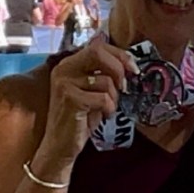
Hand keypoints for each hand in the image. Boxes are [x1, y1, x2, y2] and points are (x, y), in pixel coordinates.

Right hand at [35, 34, 138, 168]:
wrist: (60, 146)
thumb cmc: (79, 119)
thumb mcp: (90, 92)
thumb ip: (101, 74)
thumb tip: (127, 63)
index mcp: (68, 64)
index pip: (97, 46)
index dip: (119, 54)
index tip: (133, 68)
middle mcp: (63, 70)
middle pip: (98, 52)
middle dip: (119, 67)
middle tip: (125, 86)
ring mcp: (65, 83)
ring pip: (105, 80)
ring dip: (113, 98)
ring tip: (104, 110)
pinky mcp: (71, 99)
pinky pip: (103, 98)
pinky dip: (108, 109)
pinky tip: (101, 117)